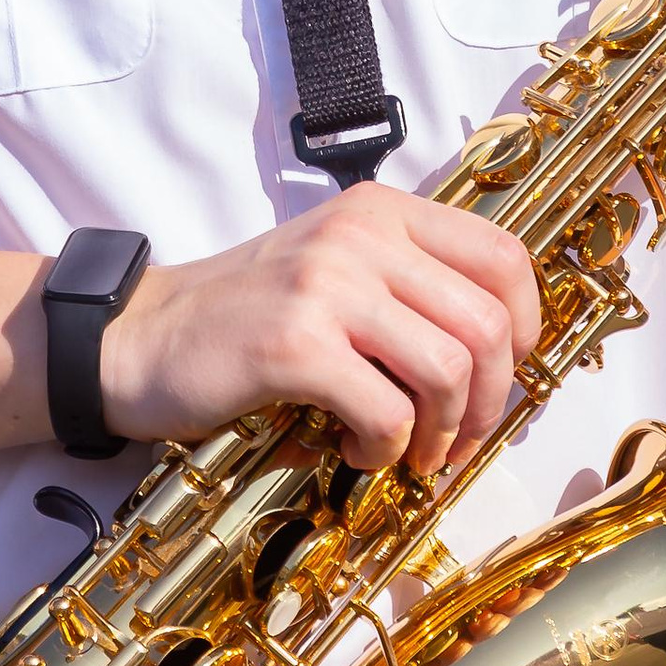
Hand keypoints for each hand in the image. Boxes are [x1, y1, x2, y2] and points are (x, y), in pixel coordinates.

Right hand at [97, 183, 539, 477]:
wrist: (140, 338)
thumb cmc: (244, 317)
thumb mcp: (335, 270)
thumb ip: (409, 285)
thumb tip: (503, 352)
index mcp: (381, 211)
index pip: (504, 256)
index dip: (525, 327)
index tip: (503, 375)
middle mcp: (361, 235)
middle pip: (489, 323)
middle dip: (491, 402)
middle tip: (458, 442)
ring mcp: (327, 285)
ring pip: (450, 369)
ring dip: (443, 433)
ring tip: (411, 454)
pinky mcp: (295, 344)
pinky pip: (388, 412)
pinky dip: (386, 450)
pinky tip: (354, 450)